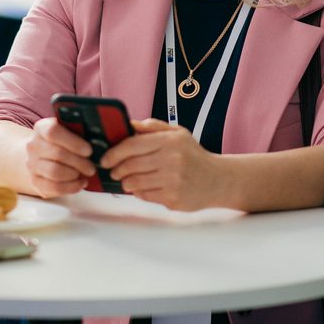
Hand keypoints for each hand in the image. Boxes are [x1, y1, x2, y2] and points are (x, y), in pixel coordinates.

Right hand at [24, 117, 95, 197]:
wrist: (41, 158)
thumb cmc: (61, 144)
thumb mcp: (68, 132)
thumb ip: (79, 132)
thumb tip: (99, 139)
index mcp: (42, 128)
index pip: (53, 132)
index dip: (73, 142)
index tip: (89, 150)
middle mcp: (34, 146)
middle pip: (57, 154)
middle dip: (79, 162)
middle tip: (92, 167)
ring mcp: (32, 164)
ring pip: (55, 172)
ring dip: (74, 175)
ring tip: (86, 174)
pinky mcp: (35, 181)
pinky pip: (54, 187)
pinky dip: (71, 187)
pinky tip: (80, 183)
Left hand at [101, 118, 226, 210]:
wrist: (218, 180)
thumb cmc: (194, 155)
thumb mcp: (178, 133)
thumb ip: (152, 127)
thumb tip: (128, 124)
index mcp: (170, 141)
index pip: (132, 145)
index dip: (114, 152)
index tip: (105, 158)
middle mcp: (172, 160)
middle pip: (130, 165)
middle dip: (116, 169)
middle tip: (113, 171)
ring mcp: (173, 181)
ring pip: (134, 183)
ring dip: (125, 182)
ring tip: (127, 180)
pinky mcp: (173, 199)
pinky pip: (145, 196)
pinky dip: (139, 192)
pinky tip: (143, 188)